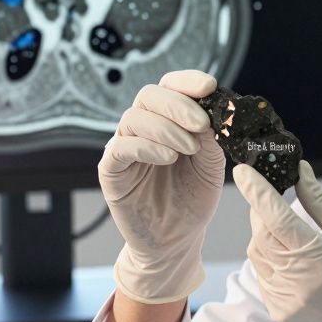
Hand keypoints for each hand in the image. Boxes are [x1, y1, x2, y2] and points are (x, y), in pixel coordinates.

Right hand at [99, 70, 225, 303]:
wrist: (177, 240)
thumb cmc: (193, 199)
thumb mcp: (211, 165)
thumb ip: (210, 138)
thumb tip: (210, 112)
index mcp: (167, 120)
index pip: (171, 87)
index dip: (187, 81)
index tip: (210, 86)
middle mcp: (143, 128)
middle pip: (149, 95)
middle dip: (178, 104)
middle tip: (202, 123)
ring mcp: (124, 148)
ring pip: (133, 118)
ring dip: (166, 128)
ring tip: (189, 149)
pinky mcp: (111, 171)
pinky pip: (120, 148)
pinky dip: (146, 147)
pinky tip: (168, 157)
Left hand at [233, 160, 321, 321]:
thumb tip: (299, 173)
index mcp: (319, 260)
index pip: (277, 218)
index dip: (257, 191)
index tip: (244, 170)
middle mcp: (296, 283)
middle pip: (261, 234)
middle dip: (261, 209)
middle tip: (271, 192)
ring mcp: (285, 302)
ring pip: (257, 255)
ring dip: (265, 234)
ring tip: (286, 225)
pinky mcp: (280, 313)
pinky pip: (264, 275)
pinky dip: (270, 258)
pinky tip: (292, 256)